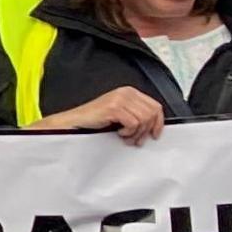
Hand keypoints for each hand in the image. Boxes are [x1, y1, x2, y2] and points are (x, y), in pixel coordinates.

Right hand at [34, 87, 164, 144]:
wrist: (73, 123)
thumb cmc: (93, 121)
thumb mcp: (119, 115)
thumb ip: (135, 114)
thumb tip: (153, 126)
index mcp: (129, 92)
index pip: (155, 106)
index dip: (158, 122)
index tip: (154, 134)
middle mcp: (126, 92)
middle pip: (152, 112)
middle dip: (146, 130)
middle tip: (136, 139)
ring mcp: (120, 99)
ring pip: (144, 119)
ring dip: (136, 133)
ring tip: (125, 137)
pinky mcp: (114, 107)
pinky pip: (134, 123)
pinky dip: (128, 132)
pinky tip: (118, 133)